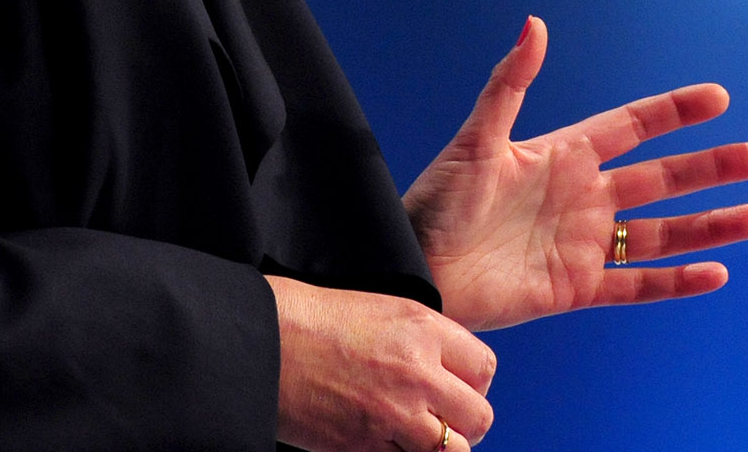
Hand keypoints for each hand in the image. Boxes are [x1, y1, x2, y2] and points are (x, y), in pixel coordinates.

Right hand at [266, 276, 496, 451]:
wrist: (263, 340)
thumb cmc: (317, 319)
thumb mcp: (387, 310)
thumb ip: (428, 339)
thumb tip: (453, 369)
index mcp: (424, 330)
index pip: (485, 368)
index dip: (476, 382)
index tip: (462, 386)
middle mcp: (418, 373)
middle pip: (478, 416)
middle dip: (467, 421)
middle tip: (447, 418)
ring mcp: (393, 415)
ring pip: (452, 451)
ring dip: (441, 447)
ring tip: (420, 436)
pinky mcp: (363, 447)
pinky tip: (390, 443)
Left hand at [403, 17, 747, 331]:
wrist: (415, 270)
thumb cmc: (435, 202)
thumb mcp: (476, 140)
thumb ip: (510, 85)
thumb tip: (535, 24)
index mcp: (563, 155)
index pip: (633, 126)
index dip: (675, 111)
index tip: (719, 98)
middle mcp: (582, 196)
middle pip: (663, 178)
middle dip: (713, 168)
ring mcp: (582, 243)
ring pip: (662, 232)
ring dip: (709, 225)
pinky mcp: (575, 288)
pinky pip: (635, 283)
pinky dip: (676, 281)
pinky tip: (715, 272)